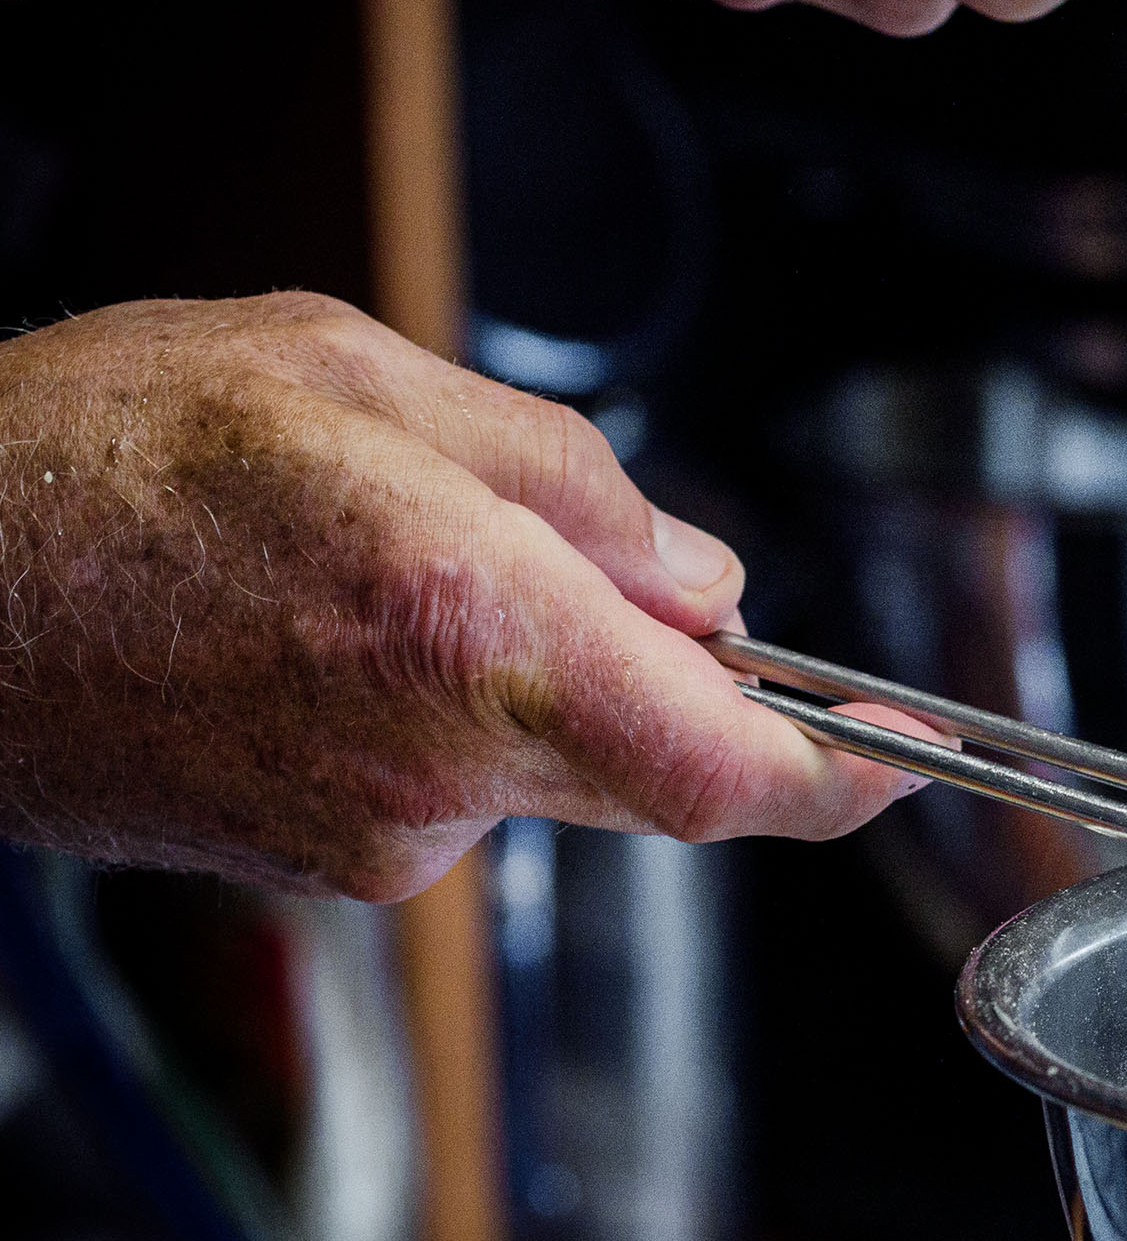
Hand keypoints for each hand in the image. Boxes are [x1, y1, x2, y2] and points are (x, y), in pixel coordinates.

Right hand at [0, 294, 920, 898]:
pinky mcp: (308, 864)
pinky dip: (435, 702)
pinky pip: (442, 783)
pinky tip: (317, 619)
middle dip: (666, 670)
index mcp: (474, 636)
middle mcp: (436, 771)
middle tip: (591, 558)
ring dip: (524, 667)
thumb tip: (703, 586)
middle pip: (653, 763)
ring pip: (542, 761)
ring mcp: (368, 841)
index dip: (847, 775)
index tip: (918, 758)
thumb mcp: (359, 375)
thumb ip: (567, 484)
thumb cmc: (93, 453)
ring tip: (367, 552)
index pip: (728, 765)